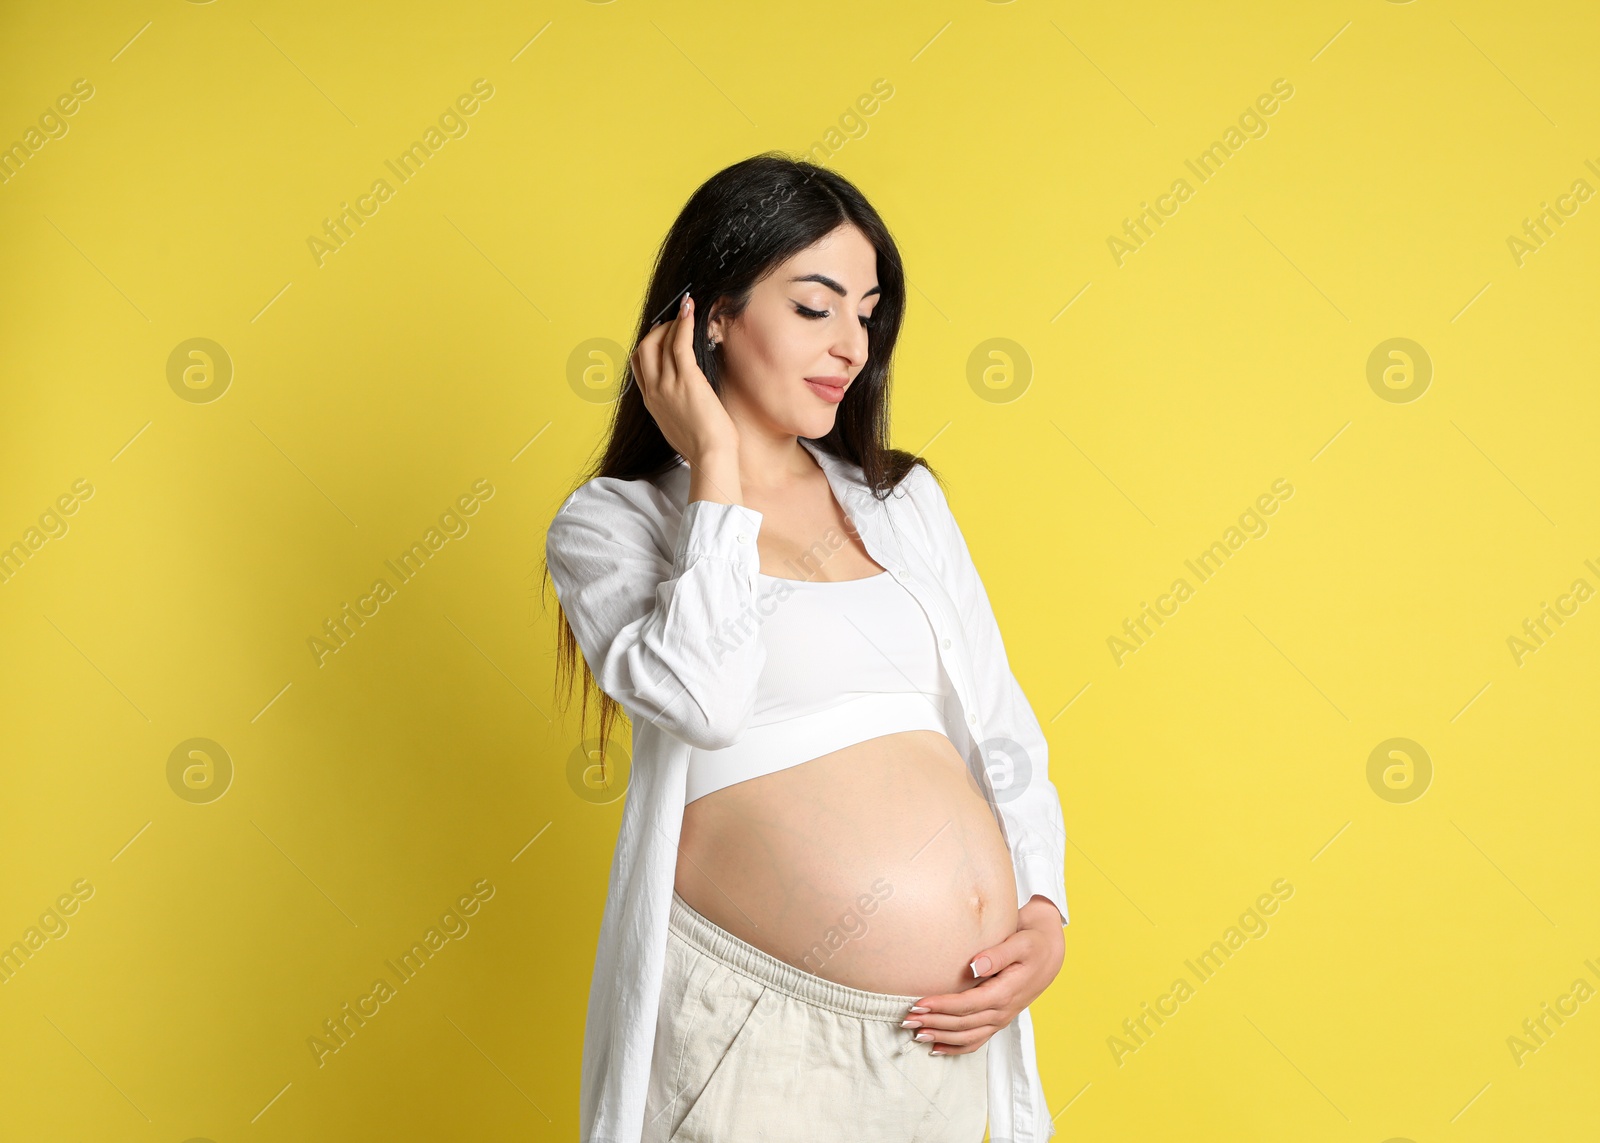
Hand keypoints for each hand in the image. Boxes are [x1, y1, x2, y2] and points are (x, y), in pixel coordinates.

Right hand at [630, 292, 739, 470]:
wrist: (710, 456)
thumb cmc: (702, 446)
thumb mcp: (677, 426)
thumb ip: (672, 408)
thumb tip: (681, 398)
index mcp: (650, 402)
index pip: (637, 364)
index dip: (647, 344)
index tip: (660, 335)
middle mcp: (654, 390)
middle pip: (644, 347)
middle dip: (657, 330)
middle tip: (675, 322)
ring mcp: (667, 384)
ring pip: (661, 342)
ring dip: (673, 322)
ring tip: (686, 310)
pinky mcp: (687, 379)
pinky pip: (680, 343)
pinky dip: (684, 322)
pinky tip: (691, 308)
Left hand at [903, 896, 1064, 1054]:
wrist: (1049, 952)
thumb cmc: (1033, 943)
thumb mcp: (1020, 942)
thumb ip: (998, 954)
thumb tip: (975, 965)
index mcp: (1007, 992)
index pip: (968, 1005)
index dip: (942, 1006)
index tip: (919, 1003)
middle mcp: (1003, 1010)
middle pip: (963, 1024)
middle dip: (934, 1023)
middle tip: (907, 1019)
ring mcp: (1001, 1018)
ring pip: (968, 1036)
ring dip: (941, 1038)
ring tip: (916, 1035)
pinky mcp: (998, 1019)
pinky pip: (976, 1040)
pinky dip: (956, 1047)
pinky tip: (936, 1048)